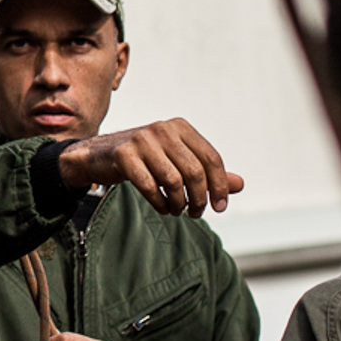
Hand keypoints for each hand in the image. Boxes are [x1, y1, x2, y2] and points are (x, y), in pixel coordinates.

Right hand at [60, 116, 242, 215]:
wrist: (100, 155)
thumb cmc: (146, 160)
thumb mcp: (178, 161)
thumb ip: (208, 172)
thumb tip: (239, 184)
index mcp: (180, 127)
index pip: (211, 158)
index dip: (220, 186)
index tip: (220, 207)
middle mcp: (163, 129)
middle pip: (195, 171)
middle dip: (200, 199)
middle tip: (196, 213)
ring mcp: (142, 140)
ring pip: (173, 181)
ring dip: (179, 204)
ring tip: (178, 211)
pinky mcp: (124, 155)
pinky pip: (150, 187)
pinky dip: (160, 203)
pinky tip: (163, 207)